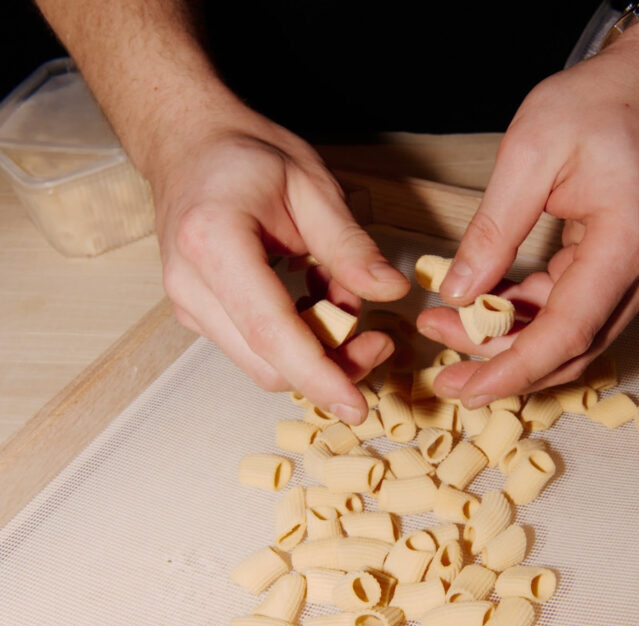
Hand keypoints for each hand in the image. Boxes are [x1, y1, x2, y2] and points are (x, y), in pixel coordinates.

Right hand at [149, 114, 409, 423]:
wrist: (187, 146)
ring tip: (341, 301)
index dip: (318, 375)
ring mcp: (189, 306)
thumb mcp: (310, 185)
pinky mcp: (198, 315)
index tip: (358, 404)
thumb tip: (391, 292)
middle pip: (267, 364)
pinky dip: (295, 340)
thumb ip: (349, 246)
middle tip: (379, 340)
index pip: (270, 332)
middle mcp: (191, 285)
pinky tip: (313, 300)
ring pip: (262, 364)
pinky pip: (254, 349)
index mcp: (214, 242)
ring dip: (315, 353)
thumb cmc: (246, 155)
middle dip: (330, 368)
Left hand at [417, 21, 638, 407]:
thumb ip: (494, 229)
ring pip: (568, 338)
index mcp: (626, 242)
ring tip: (444, 326)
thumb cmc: (596, 105)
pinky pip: (568, 313)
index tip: (467, 390)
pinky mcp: (618, 272)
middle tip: (442, 371)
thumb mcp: (530, 153)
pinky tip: (478, 305)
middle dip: (502, 367)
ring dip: (507, 344)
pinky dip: (523, 317)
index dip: (514, 369)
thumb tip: (459, 291)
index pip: (569, 333)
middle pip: (569, 348)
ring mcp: (635, 276)